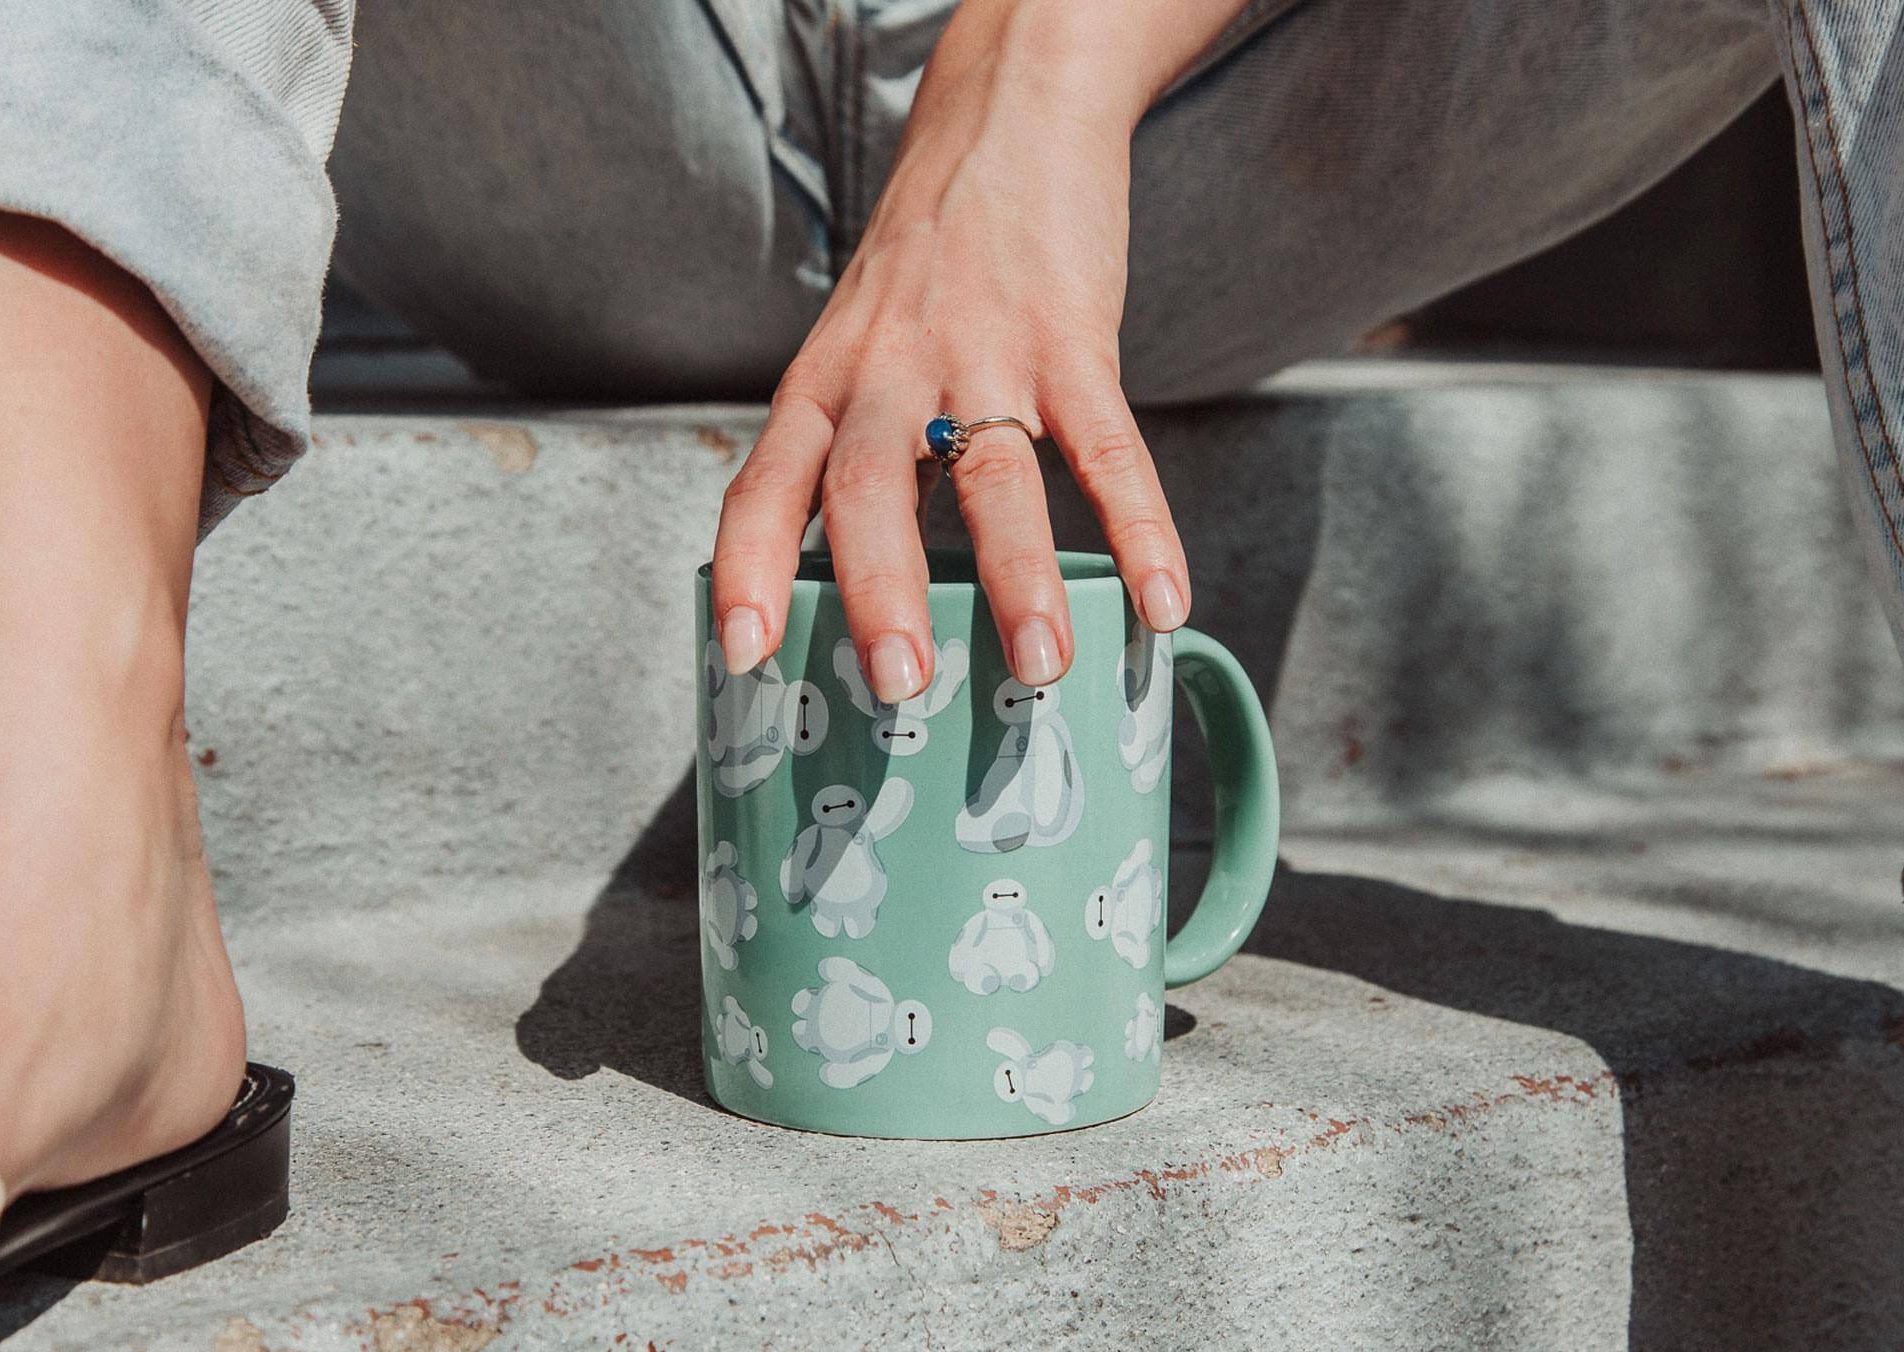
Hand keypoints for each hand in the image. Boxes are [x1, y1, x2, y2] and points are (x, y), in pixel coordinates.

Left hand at [710, 0, 1202, 702]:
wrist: (1006, 115)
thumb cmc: (927, 260)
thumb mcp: (857, 347)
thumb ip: (853, 452)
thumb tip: (867, 592)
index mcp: (826, 382)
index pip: (764, 483)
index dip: (746, 572)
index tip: (740, 656)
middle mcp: (891, 372)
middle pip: (868, 488)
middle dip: (880, 594)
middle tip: (899, 684)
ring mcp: (984, 353)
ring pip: (992, 475)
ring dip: (1017, 577)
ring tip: (1038, 666)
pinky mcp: (1073, 339)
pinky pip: (1109, 447)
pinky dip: (1141, 529)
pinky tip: (1164, 601)